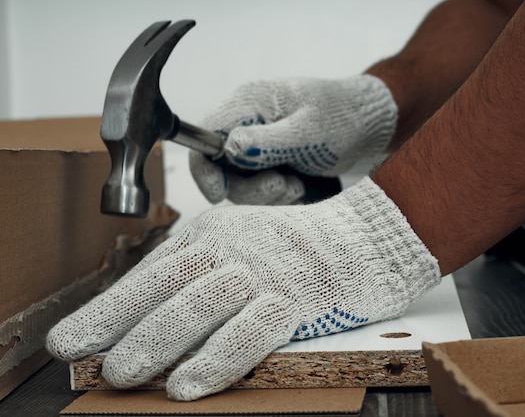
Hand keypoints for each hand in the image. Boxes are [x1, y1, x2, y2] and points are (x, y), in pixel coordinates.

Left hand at [46, 177, 438, 400]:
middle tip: (90, 356)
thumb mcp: (236, 249)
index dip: (109, 306)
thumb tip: (145, 322)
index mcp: (211, 234)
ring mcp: (265, 270)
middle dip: (122, 321)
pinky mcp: (297, 298)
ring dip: (160, 338)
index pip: (152, 271)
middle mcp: (233, 246)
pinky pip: (253, 329)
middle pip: (170, 282)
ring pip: (204, 302)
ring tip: (124, 372)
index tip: (71, 338)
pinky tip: (191, 383)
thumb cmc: (292, 251)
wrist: (361, 239)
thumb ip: (196, 278)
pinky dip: (220, 357)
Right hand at [190, 75, 396, 204]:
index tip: (220, 194)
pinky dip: (279, 195)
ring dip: (268, 193)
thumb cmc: (343, 119)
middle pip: (221, 167)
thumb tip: (227, 149)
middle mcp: (249, 123)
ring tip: (298, 185)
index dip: (205, 169)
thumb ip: (266, 143)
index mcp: (249, 104)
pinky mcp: (273, 160)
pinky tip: (301, 186)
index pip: (205, 137)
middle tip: (283, 185)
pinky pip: (261, 187)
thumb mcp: (307, 133)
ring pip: (242, 183)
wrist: (373, 123)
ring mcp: (260, 144)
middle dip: (250, 187)